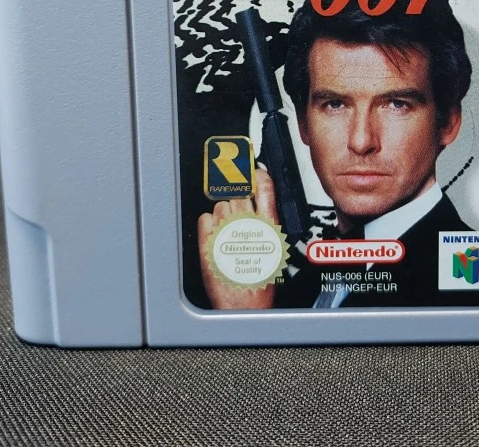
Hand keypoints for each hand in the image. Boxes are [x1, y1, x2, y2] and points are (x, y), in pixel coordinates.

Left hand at [197, 169, 279, 309]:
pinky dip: (207, 225)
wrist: (243, 305)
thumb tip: (260, 203)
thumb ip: (266, 223)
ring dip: (222, 214)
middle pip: (238, 194)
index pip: (264, 187)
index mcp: (268, 226)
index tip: (254, 173)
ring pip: (219, 205)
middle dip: (237, 201)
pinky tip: (215, 237)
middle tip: (236, 216)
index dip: (258, 176)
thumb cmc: (259, 282)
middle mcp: (247, 225)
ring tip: (227, 233)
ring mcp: (226, 232)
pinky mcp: (208, 241)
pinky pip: (204, 218)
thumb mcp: (274, 248)